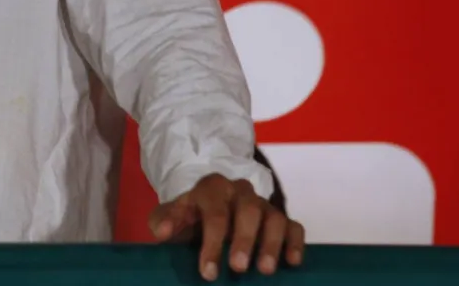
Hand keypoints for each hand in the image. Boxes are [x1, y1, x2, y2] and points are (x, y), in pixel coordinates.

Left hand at [149, 173, 304, 280]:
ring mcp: (263, 204)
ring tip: (265, 270)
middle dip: (244, 240)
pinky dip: (295, 243)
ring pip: (274, 217)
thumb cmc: (189, 219)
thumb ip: (164, 221)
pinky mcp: (281, 219)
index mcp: (212, 187)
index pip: (215, 213)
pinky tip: (293, 262)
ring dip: (271, 244)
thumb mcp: (171, 217)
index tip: (208, 272)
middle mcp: (240, 191)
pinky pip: (294, 226)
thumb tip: (163, 232)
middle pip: (248, 210)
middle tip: (238, 268)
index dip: (212, 243)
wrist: (205, 213)